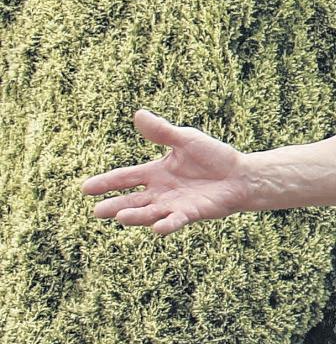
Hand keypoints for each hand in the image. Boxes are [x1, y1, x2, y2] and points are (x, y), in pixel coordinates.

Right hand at [79, 110, 254, 235]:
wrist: (241, 174)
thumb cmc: (214, 156)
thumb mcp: (186, 140)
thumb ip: (162, 132)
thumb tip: (139, 114)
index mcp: (155, 172)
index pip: (125, 178)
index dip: (106, 182)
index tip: (85, 189)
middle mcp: (160, 191)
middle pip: (131, 201)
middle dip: (115, 206)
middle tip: (97, 212)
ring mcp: (174, 205)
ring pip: (149, 213)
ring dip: (136, 216)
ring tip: (121, 217)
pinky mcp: (191, 213)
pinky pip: (176, 221)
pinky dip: (166, 225)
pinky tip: (157, 228)